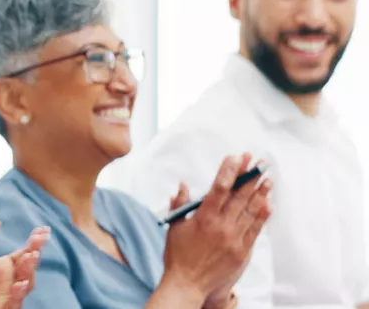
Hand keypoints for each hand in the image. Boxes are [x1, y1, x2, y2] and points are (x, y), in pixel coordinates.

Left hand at [0, 221, 49, 308]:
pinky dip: (18, 293)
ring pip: (25, 284)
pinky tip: (19, 283)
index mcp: (0, 269)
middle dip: (34, 253)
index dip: (33, 242)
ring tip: (30, 255)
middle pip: (27, 266)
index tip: (41, 229)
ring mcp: (6, 296)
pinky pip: (14, 303)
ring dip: (29, 270)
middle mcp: (7, 282)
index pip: (22, 253)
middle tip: (38, 239)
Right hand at [160, 154, 271, 306]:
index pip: (219, 188)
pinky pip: (255, 228)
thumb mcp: (174, 228)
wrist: (188, 284)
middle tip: (257, 162)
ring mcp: (234, 238)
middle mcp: (221, 226)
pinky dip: (262, 214)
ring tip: (267, 178)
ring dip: (260, 192)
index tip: (235, 158)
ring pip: (251, 210)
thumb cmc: (177, 256)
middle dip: (249, 176)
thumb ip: (180, 205)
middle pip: (239, 196)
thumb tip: (183, 186)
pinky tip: (268, 203)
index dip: (228, 171)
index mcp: (203, 218)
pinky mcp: (242, 250)